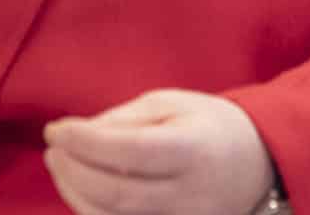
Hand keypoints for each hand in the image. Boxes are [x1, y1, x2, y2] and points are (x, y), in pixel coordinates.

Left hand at [43, 89, 274, 214]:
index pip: (131, 151)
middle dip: (73, 170)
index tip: (55, 129)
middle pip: (117, 193)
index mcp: (193, 150)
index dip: (85, 142)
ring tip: (60, 165)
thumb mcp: (171, 104)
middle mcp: (190, 195)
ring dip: (76, 194)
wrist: (256, 165)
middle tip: (52, 148)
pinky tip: (79, 190)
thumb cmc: (208, 126)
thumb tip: (78, 136)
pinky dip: (93, 213)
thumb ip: (125, 119)